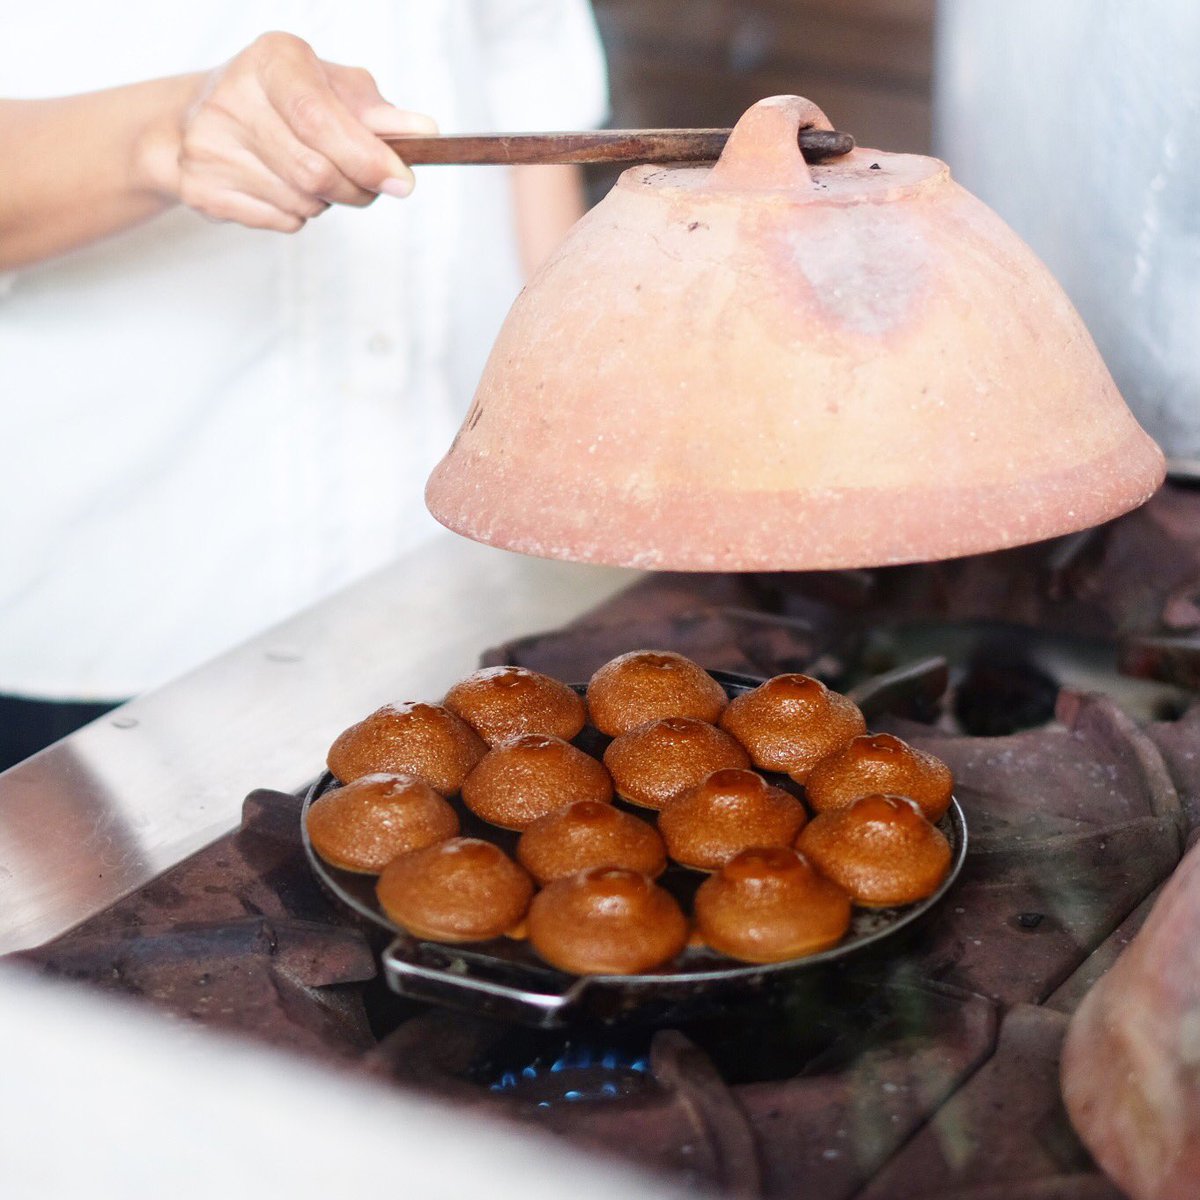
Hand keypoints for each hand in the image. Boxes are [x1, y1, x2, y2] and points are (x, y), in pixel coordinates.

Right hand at [148, 32, 436, 231]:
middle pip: (315, 171)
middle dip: (356, 189)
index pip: (320, 119)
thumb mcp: (330, 89)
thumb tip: (423, 131)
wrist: (197, 118)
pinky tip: (283, 187)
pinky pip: (278, 221)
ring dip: (326, 201)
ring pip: (301, 202)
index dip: (366, 157)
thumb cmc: (281, 99)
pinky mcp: (200, 188)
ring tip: (314, 175)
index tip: (402, 182)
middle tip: (368, 187)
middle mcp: (232, 97)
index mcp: (271, 60)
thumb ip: (377, 113)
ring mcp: (209, 145)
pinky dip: (297, 215)